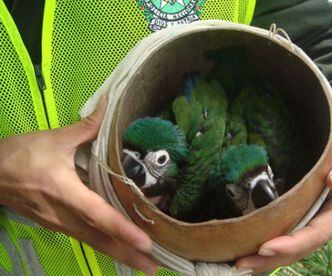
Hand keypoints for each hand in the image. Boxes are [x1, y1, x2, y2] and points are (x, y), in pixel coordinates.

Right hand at [0, 96, 156, 274]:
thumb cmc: (20, 155)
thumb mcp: (55, 139)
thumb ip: (87, 126)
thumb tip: (108, 105)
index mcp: (65, 192)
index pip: (99, 214)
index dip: (122, 229)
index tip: (145, 243)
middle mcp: (64, 214)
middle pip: (99, 238)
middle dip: (127, 254)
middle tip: (153, 268)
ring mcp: (59, 223)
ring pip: (93, 242)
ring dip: (118, 254)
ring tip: (143, 264)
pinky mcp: (57, 225)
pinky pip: (85, 238)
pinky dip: (105, 246)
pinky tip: (119, 249)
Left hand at [236, 137, 331, 272]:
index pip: (315, 234)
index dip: (291, 243)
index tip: (265, 248)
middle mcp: (326, 226)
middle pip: (299, 249)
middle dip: (270, 259)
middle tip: (241, 263)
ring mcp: (314, 225)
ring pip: (290, 249)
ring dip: (266, 259)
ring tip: (239, 263)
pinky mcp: (303, 220)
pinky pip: (286, 237)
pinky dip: (268, 247)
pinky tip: (248, 249)